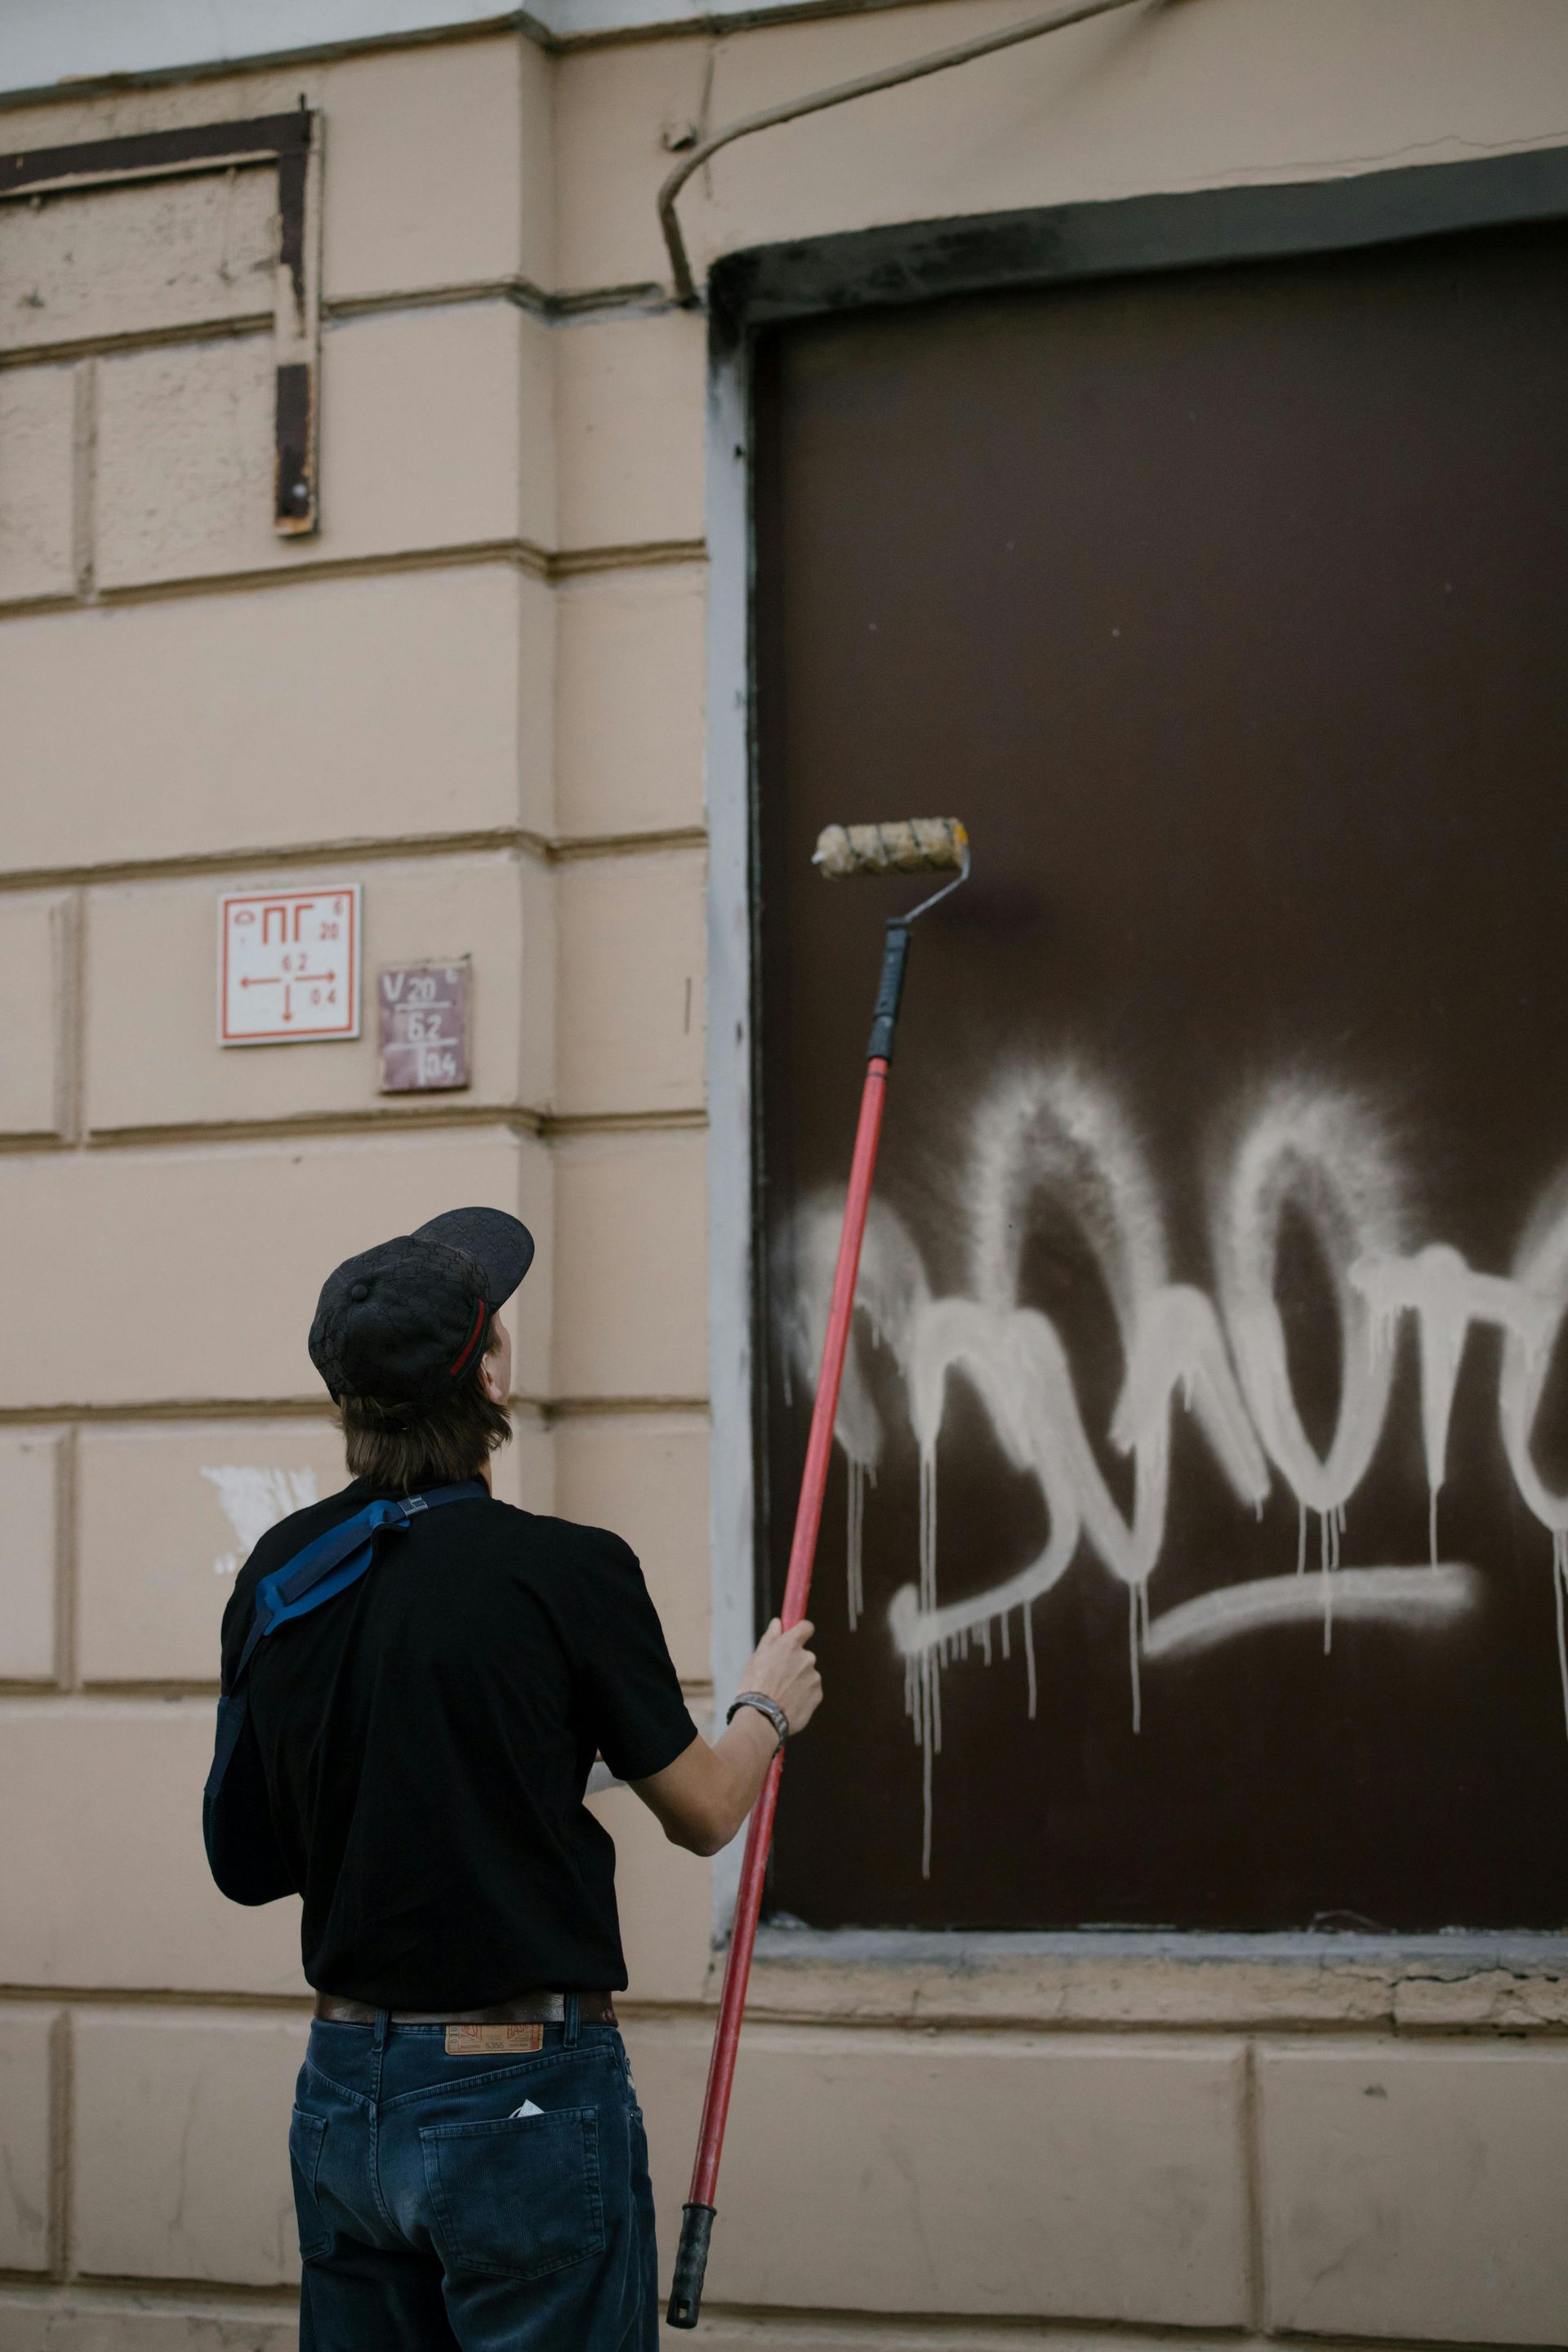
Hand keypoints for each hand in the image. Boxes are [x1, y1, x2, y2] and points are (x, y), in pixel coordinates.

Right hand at [738, 1616, 822, 1737]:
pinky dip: (802, 1695)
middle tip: (777, 1677)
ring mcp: (814, 1677)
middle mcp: (807, 1657)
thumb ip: (771, 1637)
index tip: (796, 1637)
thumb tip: (778, 1623)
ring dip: (798, 1681)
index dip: (801, 1631)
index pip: (806, 1627)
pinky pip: (811, 1690)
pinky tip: (788, 1703)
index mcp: (791, 1645)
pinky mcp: (818, 1694)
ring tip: (780, 1694)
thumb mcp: (757, 1658)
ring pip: (807, 1675)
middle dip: (794, 1663)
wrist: (762, 1717)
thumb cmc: (755, 1686)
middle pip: (804, 1655)